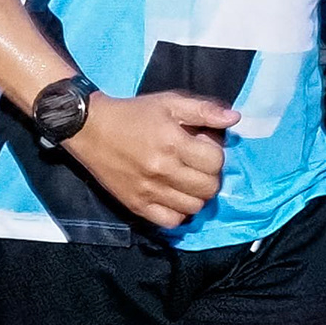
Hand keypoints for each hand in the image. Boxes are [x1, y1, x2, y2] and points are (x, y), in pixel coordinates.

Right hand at [61, 90, 235, 229]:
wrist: (90, 129)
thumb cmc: (133, 114)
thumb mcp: (169, 103)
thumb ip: (204, 110)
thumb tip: (235, 119)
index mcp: (172, 142)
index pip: (215, 162)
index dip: (215, 153)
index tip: (201, 146)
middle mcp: (162, 170)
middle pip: (208, 188)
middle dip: (210, 176)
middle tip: (197, 165)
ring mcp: (149, 191)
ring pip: (193, 207)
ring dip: (196, 195)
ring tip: (186, 181)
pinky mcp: (137, 206)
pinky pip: (171, 221)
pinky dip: (178, 212)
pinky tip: (173, 197)